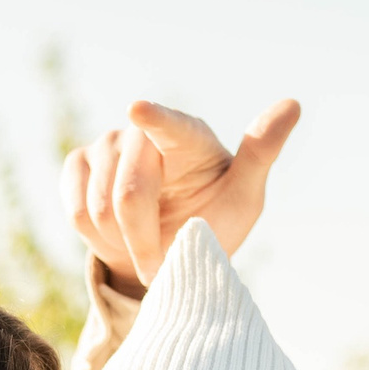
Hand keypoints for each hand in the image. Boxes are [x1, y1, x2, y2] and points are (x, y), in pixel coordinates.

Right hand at [63, 97, 301, 293]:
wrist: (166, 248)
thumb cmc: (212, 219)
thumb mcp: (243, 198)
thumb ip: (261, 153)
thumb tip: (294, 103)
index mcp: (187, 136)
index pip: (168, 126)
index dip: (154, 119)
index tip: (139, 111)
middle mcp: (142, 132)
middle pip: (129, 195)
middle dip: (143, 242)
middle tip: (160, 266)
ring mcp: (106, 145)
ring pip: (96, 208)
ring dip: (119, 241)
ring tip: (141, 242)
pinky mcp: (77, 165)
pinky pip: (75, 212)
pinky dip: (94, 237)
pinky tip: (115, 232)